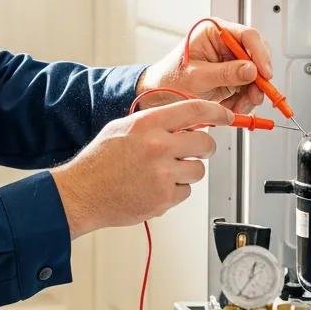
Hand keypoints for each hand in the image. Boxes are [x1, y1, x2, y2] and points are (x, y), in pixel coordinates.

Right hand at [51, 98, 232, 239]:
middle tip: (193, 151)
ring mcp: (162, 174)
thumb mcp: (123, 128)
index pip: (195, 111)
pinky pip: (185, 192)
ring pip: (198, 171)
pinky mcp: (164, 198)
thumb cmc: (99, 162)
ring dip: (186, 172)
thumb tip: (185, 121)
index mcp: (147, 124)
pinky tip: (153, 187)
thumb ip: (155, 123)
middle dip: (203, 148)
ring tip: (161, 173)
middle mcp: (158, 147)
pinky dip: (174, 191)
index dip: (217, 112)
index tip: (227, 116)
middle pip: (205, 143)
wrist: (82, 193)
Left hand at [136, 18, 271, 112]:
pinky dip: (244, 99)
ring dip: (251, 92)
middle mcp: (224, 43)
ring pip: (255, 73)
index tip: (264, 73)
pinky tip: (234, 107)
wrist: (159, 94)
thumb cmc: (169, 79)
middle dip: (258, 78)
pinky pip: (248, 86)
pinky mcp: (231, 75)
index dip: (260, 54)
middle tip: (256, 95)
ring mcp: (229, 59)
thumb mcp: (197, 77)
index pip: (246, 36)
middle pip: (256, 54)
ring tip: (239, 107)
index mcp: (213, 32)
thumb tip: (251, 70)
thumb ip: (225, 73)